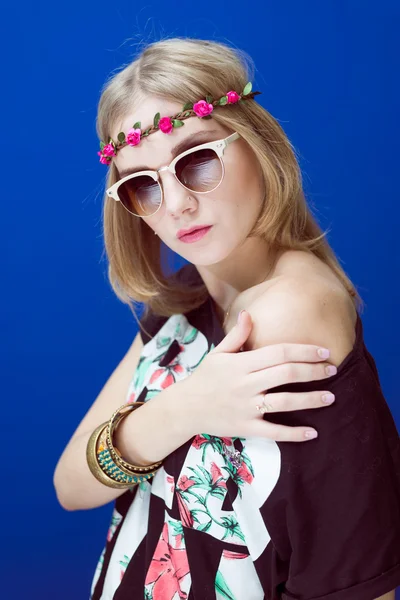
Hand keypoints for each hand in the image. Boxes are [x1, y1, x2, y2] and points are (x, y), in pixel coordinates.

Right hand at [182, 310, 335, 441]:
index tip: (323, 351)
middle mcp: (246, 384)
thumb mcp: (218, 353)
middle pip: (286, 374)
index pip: (278, 353)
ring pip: (285, 402)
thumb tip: (248, 314)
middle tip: (332, 369)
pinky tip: (313, 432)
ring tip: (331, 397)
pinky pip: (274, 432)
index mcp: (241, 363)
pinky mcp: (246, 427)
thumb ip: (237, 336)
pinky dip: (294, 434)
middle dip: (313, 371)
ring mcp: (246, 407)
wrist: (185, 408)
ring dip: (310, 399)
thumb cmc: (204, 378)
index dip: (303, 351)